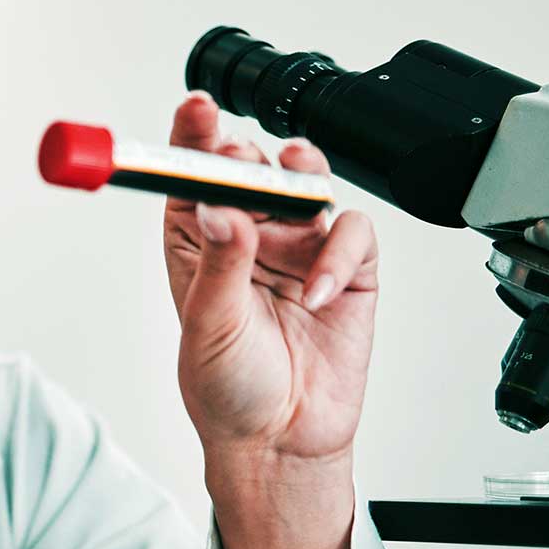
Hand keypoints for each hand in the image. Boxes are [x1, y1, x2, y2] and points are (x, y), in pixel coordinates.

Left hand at [162, 91, 378, 464]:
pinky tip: (317, 291)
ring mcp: (299, 246)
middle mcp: (249, 234)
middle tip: (243, 163)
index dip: (194, 134)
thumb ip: (219, 264)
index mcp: (199, 240)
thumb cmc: (227, 388)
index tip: (197, 109)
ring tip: (293, 190)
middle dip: (250, 155)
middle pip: (253, 166)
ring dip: (302, 176)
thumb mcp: (208, 324)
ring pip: (308, 182)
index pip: (194, 172)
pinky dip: (339, 252)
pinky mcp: (349, 269)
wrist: (280, 440)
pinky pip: (353, 231)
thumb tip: (217, 208)